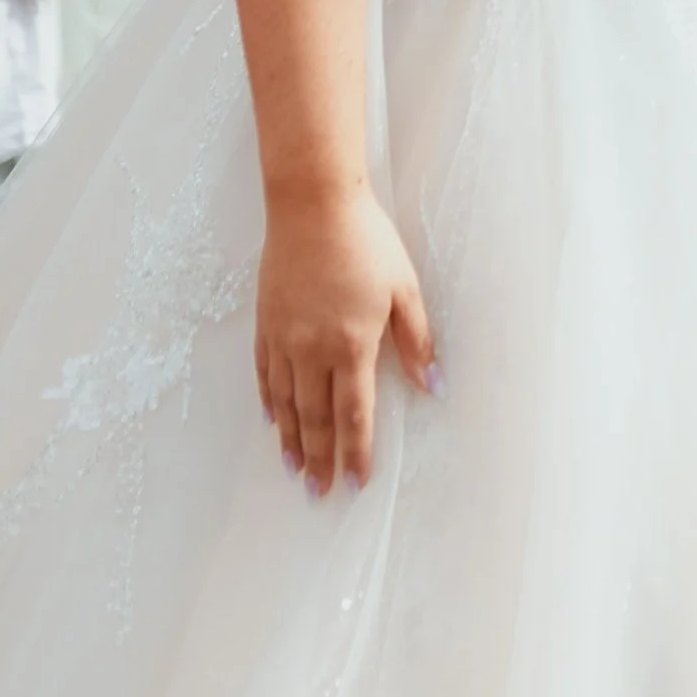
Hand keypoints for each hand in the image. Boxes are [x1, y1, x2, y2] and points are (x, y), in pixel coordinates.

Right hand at [254, 186, 438, 493]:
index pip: (354, 414)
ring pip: (286, 402)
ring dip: (291, 439)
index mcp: (352, 345)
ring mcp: (284, 337)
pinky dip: (269, 401)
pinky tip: (272, 420)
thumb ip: (417, 341)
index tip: (356, 481)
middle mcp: (313, 350)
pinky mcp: (266, 321)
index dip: (356, 451)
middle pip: (315, 418)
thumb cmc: (366, 241)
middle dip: (320, 458)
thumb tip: (432, 386)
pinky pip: (264, 373)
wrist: (312, 204)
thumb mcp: (405, 289)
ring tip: (294, 469)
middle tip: (319, 492)